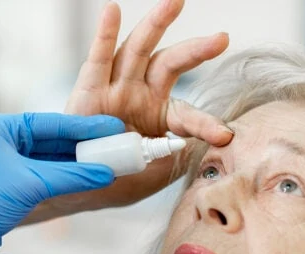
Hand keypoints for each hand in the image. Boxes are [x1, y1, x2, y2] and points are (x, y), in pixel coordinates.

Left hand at [0, 113, 123, 253]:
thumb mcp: (32, 185)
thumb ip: (72, 176)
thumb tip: (106, 173)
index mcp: (3, 128)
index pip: (54, 124)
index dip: (87, 127)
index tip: (114, 127)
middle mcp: (5, 139)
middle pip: (56, 139)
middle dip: (87, 145)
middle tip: (117, 144)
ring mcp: (9, 160)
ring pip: (54, 157)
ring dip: (80, 162)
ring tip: (110, 160)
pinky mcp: (14, 181)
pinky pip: (49, 173)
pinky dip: (70, 176)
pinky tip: (91, 176)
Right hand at [35, 0, 231, 217]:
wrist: (79, 184)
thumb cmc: (118, 177)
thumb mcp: (153, 173)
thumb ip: (175, 160)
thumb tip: (202, 151)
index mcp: (162, 115)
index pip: (189, 114)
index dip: (206, 124)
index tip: (225, 135)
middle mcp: (142, 94)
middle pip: (171, 64)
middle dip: (196, 50)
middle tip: (221, 38)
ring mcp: (116, 89)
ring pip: (139, 50)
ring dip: (156, 24)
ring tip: (174, 2)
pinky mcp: (89, 90)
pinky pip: (98, 60)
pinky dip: (104, 35)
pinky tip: (112, 11)